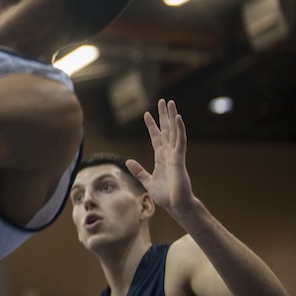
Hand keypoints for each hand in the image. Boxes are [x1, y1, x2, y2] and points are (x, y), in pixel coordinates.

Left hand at [126, 99, 197, 217]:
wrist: (176, 206)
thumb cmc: (166, 196)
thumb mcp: (148, 181)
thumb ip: (139, 171)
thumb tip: (128, 161)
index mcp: (161, 158)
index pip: (156, 137)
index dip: (152, 125)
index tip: (146, 114)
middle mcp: (169, 153)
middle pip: (166, 130)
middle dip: (164, 115)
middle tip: (163, 101)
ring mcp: (175, 155)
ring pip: (173, 131)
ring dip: (172, 117)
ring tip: (170, 103)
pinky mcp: (179, 159)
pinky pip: (180, 141)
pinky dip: (179, 129)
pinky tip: (178, 118)